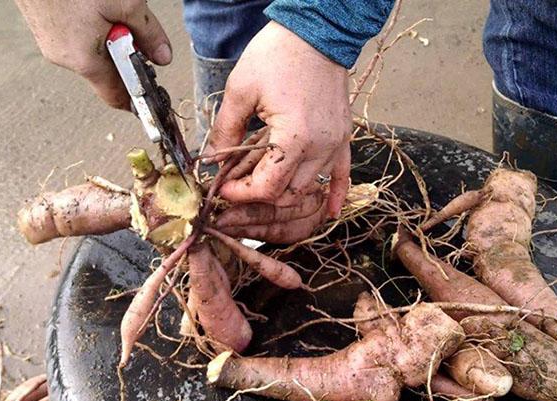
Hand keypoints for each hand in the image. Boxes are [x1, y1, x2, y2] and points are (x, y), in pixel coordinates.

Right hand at [14, 0, 171, 108]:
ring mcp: (51, 43)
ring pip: (90, 51)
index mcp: (85, 60)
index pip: (116, 97)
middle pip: (106, 71)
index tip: (153, 92)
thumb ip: (148, 33)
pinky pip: (75, 37)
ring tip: (108, 7)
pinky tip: (91, 4)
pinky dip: (90, 26)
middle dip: (124, 53)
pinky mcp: (44, 27)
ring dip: (107, 36)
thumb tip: (163, 57)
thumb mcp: (125, 3)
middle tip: (132, 26)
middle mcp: (64, 58)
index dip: (137, 96)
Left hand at [208, 21, 351, 217]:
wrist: (315, 32)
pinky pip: (344, 174)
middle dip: (258, 194)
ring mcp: (335, 143)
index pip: (267, 188)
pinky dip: (337, 193)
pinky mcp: (343, 137)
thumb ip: (225, 131)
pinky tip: (332, 211)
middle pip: (287, 193)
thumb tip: (212, 160)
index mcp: (295, 137)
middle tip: (237, 182)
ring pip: (309, 188)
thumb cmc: (278, 54)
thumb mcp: (240, 90)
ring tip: (262, 180)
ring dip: (284, 191)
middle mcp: (320, 146)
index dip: (241, 193)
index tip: (224, 187)